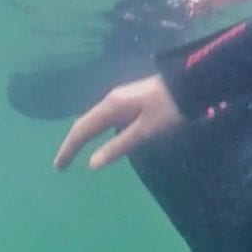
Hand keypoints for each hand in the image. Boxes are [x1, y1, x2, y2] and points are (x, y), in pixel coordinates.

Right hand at [53, 74, 183, 170]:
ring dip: (84, 137)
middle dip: (72, 143)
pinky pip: (105, 119)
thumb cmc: (169, 109)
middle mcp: (111, 100)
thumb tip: (91, 164)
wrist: (193, 84)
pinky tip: (101, 139)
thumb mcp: (145, 130)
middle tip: (62, 163)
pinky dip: (97, 131)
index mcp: (111, 106)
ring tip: (76, 152)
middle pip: (85, 123)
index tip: (58, 167)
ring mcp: (121, 99)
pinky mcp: (131, 101)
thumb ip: (118, 146)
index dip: (68, 149)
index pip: (81, 130)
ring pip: (95, 120)